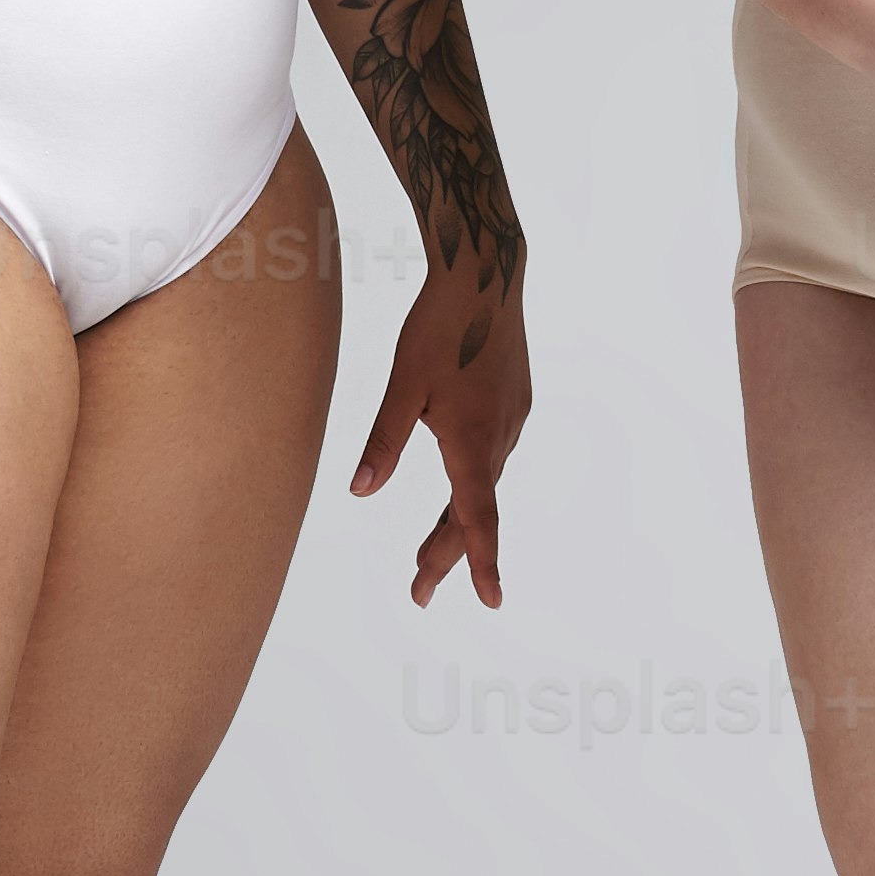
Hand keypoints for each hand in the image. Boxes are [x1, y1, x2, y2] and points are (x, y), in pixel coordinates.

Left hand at [349, 251, 531, 611]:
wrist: (486, 275)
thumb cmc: (439, 326)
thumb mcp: (403, 385)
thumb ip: (383, 442)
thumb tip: (360, 492)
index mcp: (472, 440)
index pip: (477, 518)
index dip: (480, 563)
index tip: (489, 600)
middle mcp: (499, 437)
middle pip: (475, 512)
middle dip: (447, 554)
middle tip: (419, 590)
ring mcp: (512, 420)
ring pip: (483, 485)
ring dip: (458, 521)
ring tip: (426, 551)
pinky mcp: (514, 403)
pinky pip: (493, 456)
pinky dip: (474, 483)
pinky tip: (459, 483)